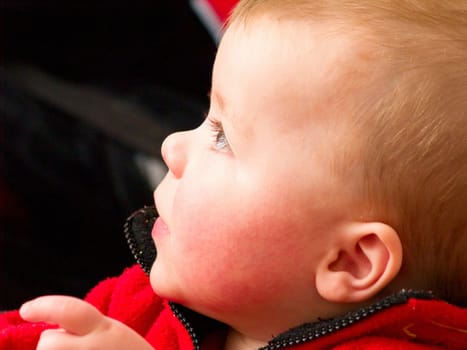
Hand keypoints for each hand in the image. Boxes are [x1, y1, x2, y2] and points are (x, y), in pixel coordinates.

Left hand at [20, 295, 153, 349]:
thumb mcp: (114, 332)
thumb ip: (89, 325)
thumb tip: (51, 328)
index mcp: (105, 329)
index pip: (70, 311)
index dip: (44, 307)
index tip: (27, 310)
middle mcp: (92, 349)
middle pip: (48, 341)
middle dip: (56, 343)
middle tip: (77, 348)